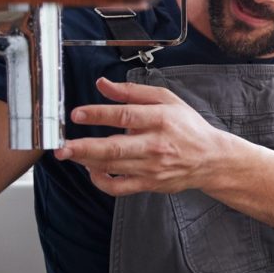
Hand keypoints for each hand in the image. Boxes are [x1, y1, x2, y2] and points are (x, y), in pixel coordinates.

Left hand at [54, 77, 230, 195]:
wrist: (211, 159)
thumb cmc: (189, 128)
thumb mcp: (167, 101)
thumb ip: (133, 92)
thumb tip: (102, 85)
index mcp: (162, 120)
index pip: (126, 116)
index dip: (99, 114)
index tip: (77, 114)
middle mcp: (156, 145)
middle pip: (115, 148)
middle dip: (84, 147)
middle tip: (62, 146)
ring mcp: (152, 167)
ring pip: (112, 167)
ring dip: (86, 160)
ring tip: (69, 152)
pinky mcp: (150, 184)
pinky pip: (118, 187)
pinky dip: (100, 181)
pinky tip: (92, 169)